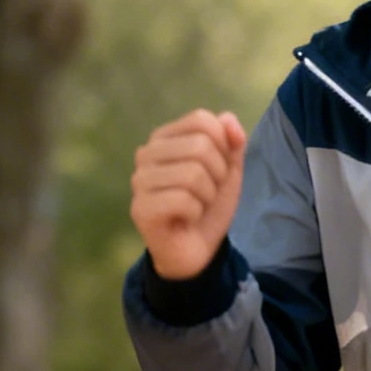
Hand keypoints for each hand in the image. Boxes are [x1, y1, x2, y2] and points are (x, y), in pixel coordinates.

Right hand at [131, 110, 244, 280]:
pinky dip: (196, 212)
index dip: (223, 147)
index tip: (217, 171)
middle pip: (201, 145)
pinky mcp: (140, 208)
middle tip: (207, 194)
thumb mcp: (228, 171)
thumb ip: (231, 142)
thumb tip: (228, 119)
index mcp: (164, 138)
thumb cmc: (208, 206)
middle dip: (217, 175)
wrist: (197, 251)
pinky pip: (184, 199)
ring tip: (196, 206)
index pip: (202, 120)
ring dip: (207, 196)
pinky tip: (186, 219)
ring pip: (193, 173)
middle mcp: (146, 154)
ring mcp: (139, 181)